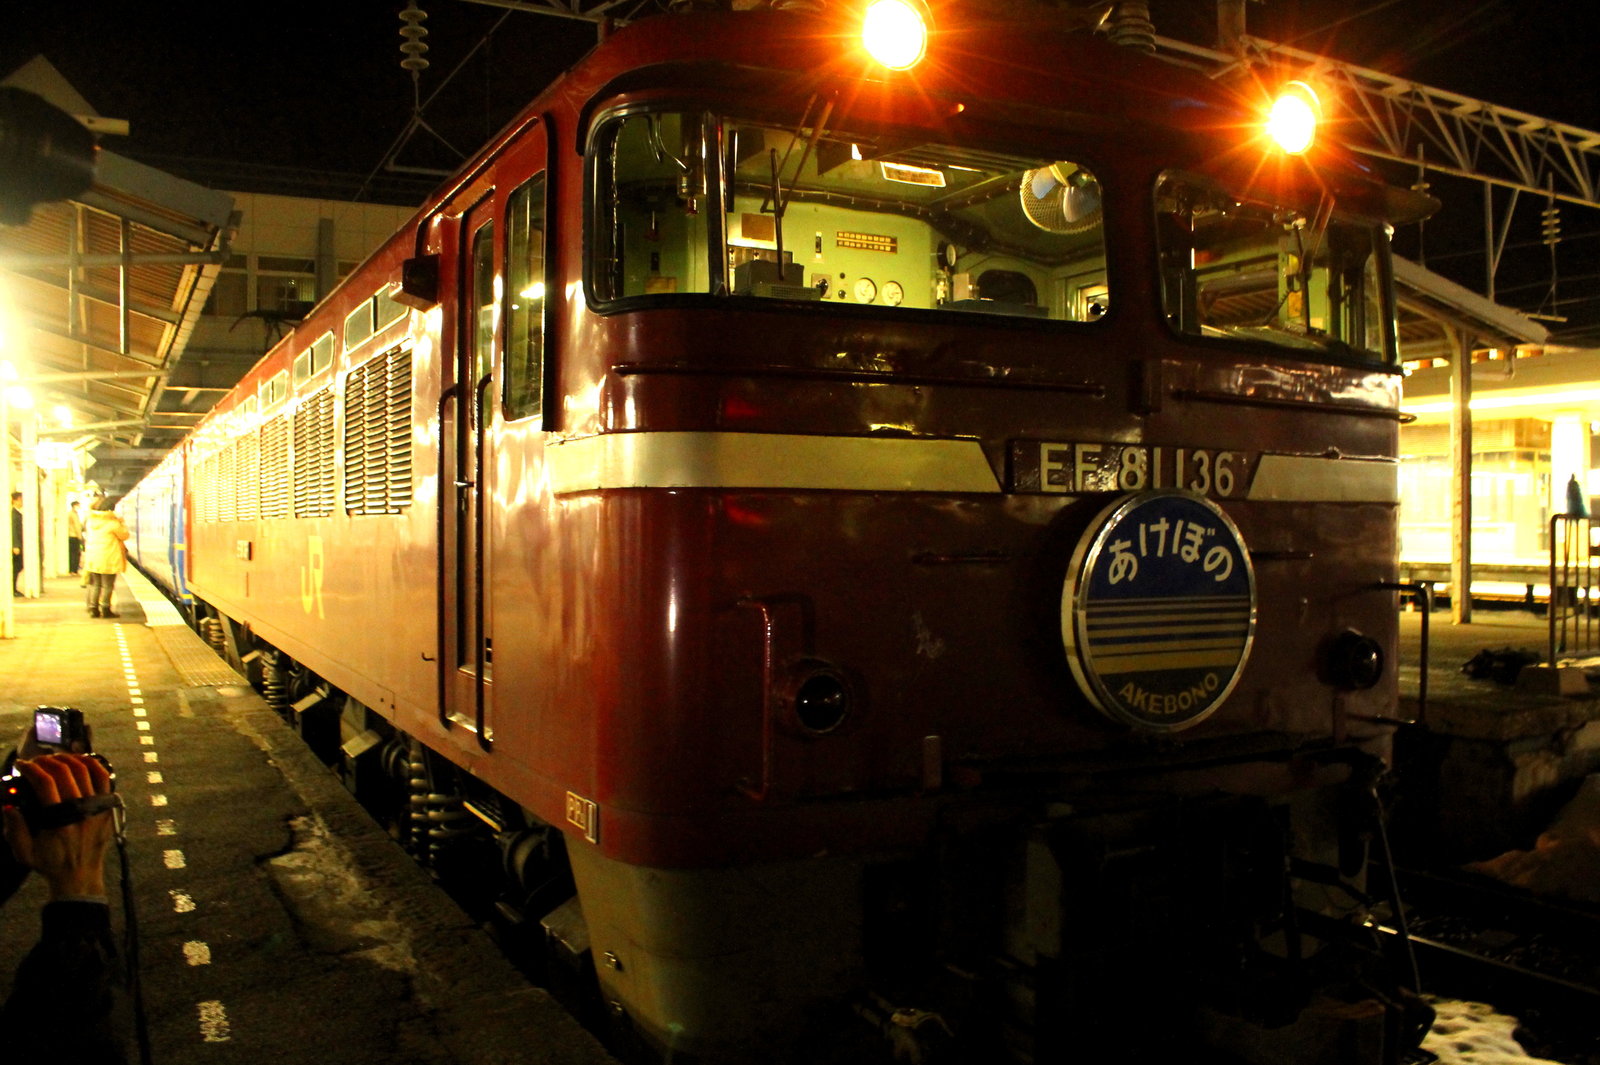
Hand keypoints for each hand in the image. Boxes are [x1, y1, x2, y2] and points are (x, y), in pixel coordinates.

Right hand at [2, 755, 113, 900]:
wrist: (81, 876)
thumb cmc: (51, 864)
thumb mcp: (24, 852)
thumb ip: (14, 829)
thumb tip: (7, 806)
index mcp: (59, 820)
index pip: (44, 783)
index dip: (31, 769)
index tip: (21, 764)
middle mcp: (81, 810)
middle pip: (64, 772)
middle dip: (47, 761)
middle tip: (35, 760)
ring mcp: (97, 806)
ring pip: (84, 771)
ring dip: (67, 759)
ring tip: (54, 758)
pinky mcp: (107, 806)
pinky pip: (104, 778)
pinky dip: (93, 764)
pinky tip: (80, 760)